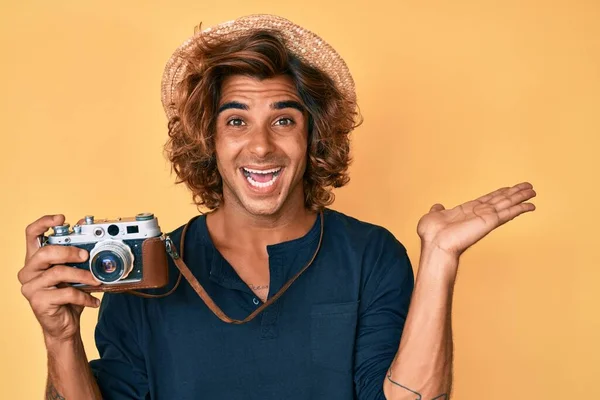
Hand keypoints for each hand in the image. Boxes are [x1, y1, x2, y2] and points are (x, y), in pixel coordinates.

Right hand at [18, 214, 100, 342]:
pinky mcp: (38, 302)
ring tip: (96, 281)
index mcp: (36, 259)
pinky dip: (84, 296)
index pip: (31, 234)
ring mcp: (31, 287)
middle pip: (46, 253)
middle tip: (86, 255)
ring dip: (82, 275)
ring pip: (58, 273)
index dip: (44, 223)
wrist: (64, 325)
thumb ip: (77, 252)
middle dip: (69, 251)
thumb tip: (87, 229)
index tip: (61, 218)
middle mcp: (28, 271)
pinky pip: (66, 293)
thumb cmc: (68, 295)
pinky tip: (93, 301)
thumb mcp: (75, 271)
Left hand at [417, 182, 536, 258]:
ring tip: (533, 191)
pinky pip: (508, 213)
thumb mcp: (433, 216)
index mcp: (467, 211)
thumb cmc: (431, 235)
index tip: (509, 188)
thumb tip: (437, 206)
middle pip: (501, 200)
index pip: (487, 200)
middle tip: (528, 187)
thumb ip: (437, 210)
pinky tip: (530, 205)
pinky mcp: (489, 222)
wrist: (435, 244)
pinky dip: (519, 209)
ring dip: (520, 197)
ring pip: (507, 204)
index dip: (499, 193)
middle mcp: (479, 214)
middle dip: (514, 193)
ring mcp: (485, 218)